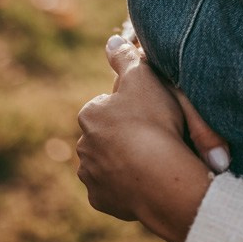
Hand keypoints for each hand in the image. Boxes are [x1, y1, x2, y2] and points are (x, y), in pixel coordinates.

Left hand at [76, 35, 229, 241]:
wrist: (160, 177)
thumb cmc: (153, 122)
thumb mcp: (143, 77)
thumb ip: (125, 57)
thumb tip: (111, 40)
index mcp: (89, 115)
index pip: (107, 104)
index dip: (131, 105)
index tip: (150, 111)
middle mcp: (82, 146)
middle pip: (106, 135)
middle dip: (123, 134)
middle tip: (153, 133)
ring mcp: (90, 176)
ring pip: (107, 162)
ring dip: (123, 159)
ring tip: (152, 157)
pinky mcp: (101, 201)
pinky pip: (113, 189)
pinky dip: (126, 185)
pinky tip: (145, 179)